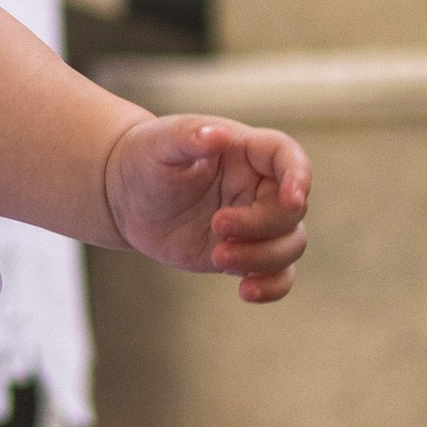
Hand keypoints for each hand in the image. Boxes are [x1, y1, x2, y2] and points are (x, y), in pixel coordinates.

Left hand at [102, 116, 310, 302]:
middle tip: (217, 226)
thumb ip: (189, 137)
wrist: (127, 198)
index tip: (292, 199)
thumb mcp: (159, 144)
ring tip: (218, 257)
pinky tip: (246, 292)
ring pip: (290, 244)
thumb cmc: (146, 159)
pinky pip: (278, 274)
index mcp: (246, 152)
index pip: (288, 157)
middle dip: (260, 225)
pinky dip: (272, 287)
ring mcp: (255, 222)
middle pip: (291, 210)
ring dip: (262, 258)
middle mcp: (259, 187)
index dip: (300, 177)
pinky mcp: (245, 253)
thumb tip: (218, 135)